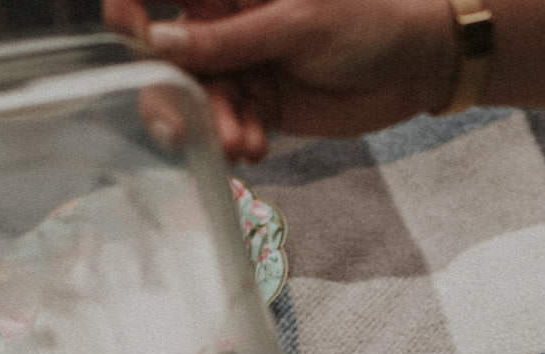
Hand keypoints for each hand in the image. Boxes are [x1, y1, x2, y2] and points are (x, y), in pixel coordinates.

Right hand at [103, 0, 458, 162]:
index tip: (127, 27)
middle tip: (177, 121)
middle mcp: (223, 24)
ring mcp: (241, 65)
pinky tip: (255, 148)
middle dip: (170, 89)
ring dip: (210, 124)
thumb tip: (157, 43)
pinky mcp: (261, 105)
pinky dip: (236, 138)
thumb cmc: (364, 21)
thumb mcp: (293, 23)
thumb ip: (227, 39)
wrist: (417, 66)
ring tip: (238, 143)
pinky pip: (230, 124)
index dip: (133, 10)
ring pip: (198, 98)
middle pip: (169, 55)